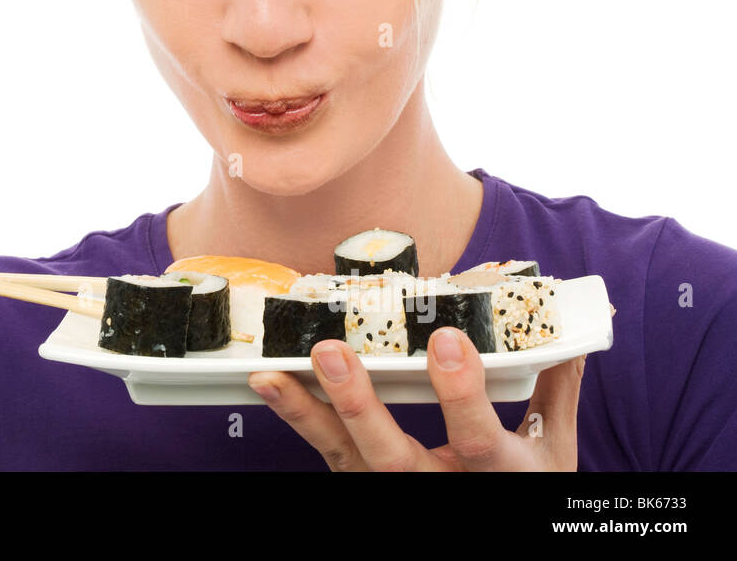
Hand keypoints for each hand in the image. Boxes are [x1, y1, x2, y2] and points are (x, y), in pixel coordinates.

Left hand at [248, 328, 584, 470]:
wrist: (500, 525)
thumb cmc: (526, 481)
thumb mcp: (552, 447)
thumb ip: (555, 385)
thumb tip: (578, 322)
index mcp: (498, 476)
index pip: (478, 440)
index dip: (460, 394)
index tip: (445, 339)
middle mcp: (439, 489)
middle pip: (391, 457)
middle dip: (359, 405)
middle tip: (332, 352)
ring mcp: (395, 489)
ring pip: (344, 457)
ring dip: (306, 412)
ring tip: (271, 373)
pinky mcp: (364, 481)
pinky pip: (327, 451)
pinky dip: (298, 417)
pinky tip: (269, 383)